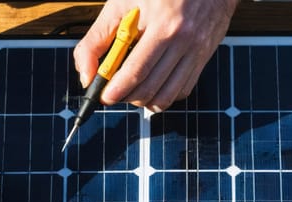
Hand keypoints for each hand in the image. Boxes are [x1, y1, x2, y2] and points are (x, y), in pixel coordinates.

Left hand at [73, 0, 238, 111]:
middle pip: (151, 88)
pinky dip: (164, 95)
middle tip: (114, 92)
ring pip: (167, 96)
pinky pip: (183, 90)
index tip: (104, 96)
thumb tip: (86, 74)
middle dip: (126, 98)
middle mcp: (183, 40)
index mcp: (162, 24)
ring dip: (144, 101)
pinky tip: (153, 84)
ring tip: (132, 91)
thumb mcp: (121, 3)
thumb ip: (97, 39)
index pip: (137, 71)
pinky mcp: (204, 56)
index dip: (117, 90)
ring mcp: (197, 50)